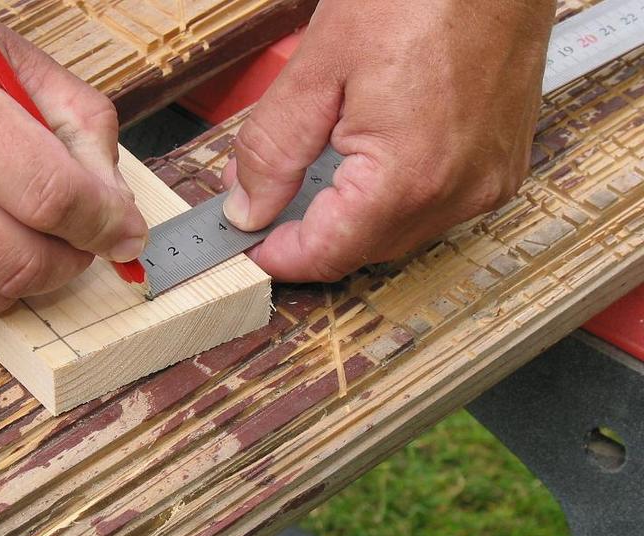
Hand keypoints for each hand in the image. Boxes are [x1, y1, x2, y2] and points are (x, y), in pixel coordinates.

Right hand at [0, 1, 146, 315]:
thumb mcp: (3, 53)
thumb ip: (75, 122)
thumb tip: (115, 204)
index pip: (53, 198)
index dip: (105, 225)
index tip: (123, 232)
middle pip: (21, 265)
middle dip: (69, 262)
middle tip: (76, 242)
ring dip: (23, 280)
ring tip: (24, 241)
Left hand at [222, 0, 555, 282]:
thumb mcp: (318, 67)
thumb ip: (273, 149)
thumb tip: (248, 208)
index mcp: (407, 178)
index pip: (326, 253)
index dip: (277, 255)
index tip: (246, 242)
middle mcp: (456, 193)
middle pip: (361, 250)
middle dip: (310, 233)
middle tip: (268, 202)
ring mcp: (487, 181)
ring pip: (397, 232)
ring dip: (351, 216)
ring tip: (317, 171)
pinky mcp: (502, 164)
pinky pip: (434, 206)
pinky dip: (393, 196)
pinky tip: (370, 160)